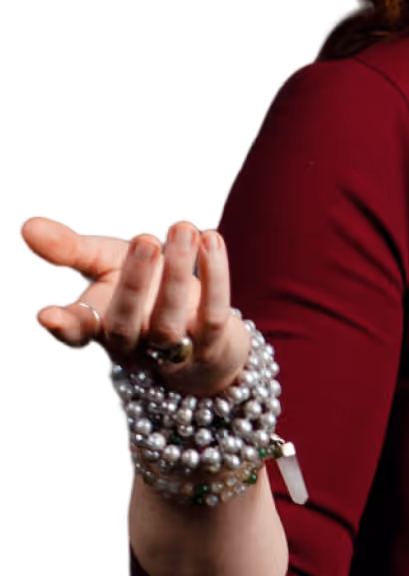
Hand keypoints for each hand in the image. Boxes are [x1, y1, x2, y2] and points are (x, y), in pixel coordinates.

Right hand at [22, 214, 251, 399]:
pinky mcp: (211, 346)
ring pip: (169, 322)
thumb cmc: (142, 290)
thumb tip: (26, 226)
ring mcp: (171, 350)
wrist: (201, 329)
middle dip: (133, 281)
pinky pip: (214, 315)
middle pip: (124, 324)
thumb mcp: (103, 265)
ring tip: (182, 227)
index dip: (61, 326)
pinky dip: (215, 277)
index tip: (47, 314)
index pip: (75, 331)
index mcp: (96, 327)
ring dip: (177, 274)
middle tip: (144, 239)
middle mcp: (131, 344)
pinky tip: (211, 240)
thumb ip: (69, 249)